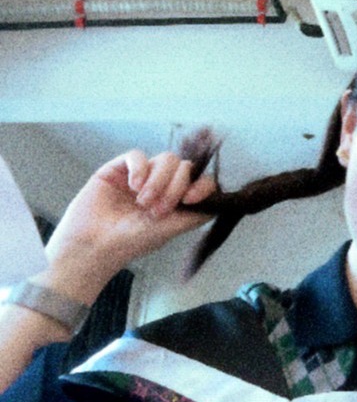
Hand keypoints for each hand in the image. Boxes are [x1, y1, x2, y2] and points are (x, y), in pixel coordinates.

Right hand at [46, 148, 218, 301]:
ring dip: (158, 180)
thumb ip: (194, 215)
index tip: (191, 199)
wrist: (94, 245)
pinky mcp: (118, 169)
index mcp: (174, 203)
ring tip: (143, 202)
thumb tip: (217, 202)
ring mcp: (140, 177)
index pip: (197, 182)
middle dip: (175, 187)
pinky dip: (140, 168)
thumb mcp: (169, 230)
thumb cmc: (128, 243)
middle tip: (158, 210)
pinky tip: (134, 186)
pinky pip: (137, 155)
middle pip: (183, 167)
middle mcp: (159, 187)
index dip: (200, 184)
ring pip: (164, 159)